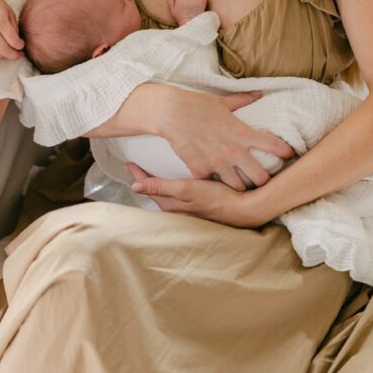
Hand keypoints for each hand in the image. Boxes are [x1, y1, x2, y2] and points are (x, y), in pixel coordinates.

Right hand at [0, 0, 23, 59]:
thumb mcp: (9, 13)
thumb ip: (14, 28)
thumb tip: (17, 43)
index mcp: (0, 21)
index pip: (13, 41)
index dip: (20, 46)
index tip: (21, 45)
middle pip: (3, 50)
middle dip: (13, 55)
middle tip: (17, 54)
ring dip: (1, 57)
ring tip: (6, 53)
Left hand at [127, 164, 265, 227]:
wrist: (245, 209)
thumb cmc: (216, 199)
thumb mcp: (186, 190)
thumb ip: (161, 187)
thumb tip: (134, 187)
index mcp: (172, 204)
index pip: (148, 187)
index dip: (137, 174)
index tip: (128, 163)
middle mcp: (179, 207)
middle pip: (157, 190)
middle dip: (146, 178)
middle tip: (137, 165)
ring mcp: (190, 206)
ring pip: (168, 192)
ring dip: (160, 181)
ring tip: (153, 170)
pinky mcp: (201, 202)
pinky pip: (181, 192)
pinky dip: (174, 183)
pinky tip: (179, 177)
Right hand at [158, 89, 294, 190]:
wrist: (170, 112)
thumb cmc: (196, 104)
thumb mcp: (222, 102)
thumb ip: (242, 100)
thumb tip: (258, 93)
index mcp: (242, 133)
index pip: (274, 146)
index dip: (285, 152)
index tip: (288, 155)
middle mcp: (233, 151)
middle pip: (260, 178)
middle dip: (263, 181)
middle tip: (261, 180)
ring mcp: (216, 163)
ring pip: (238, 188)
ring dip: (239, 186)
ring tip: (239, 185)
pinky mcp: (200, 171)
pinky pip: (212, 184)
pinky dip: (213, 184)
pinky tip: (213, 181)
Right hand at [168, 0, 207, 25]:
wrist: (191, 25)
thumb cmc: (181, 18)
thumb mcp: (172, 10)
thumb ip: (171, 0)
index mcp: (179, 0)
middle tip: (189, 7)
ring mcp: (195, 0)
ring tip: (196, 7)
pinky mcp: (202, 3)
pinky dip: (203, 1)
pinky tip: (201, 6)